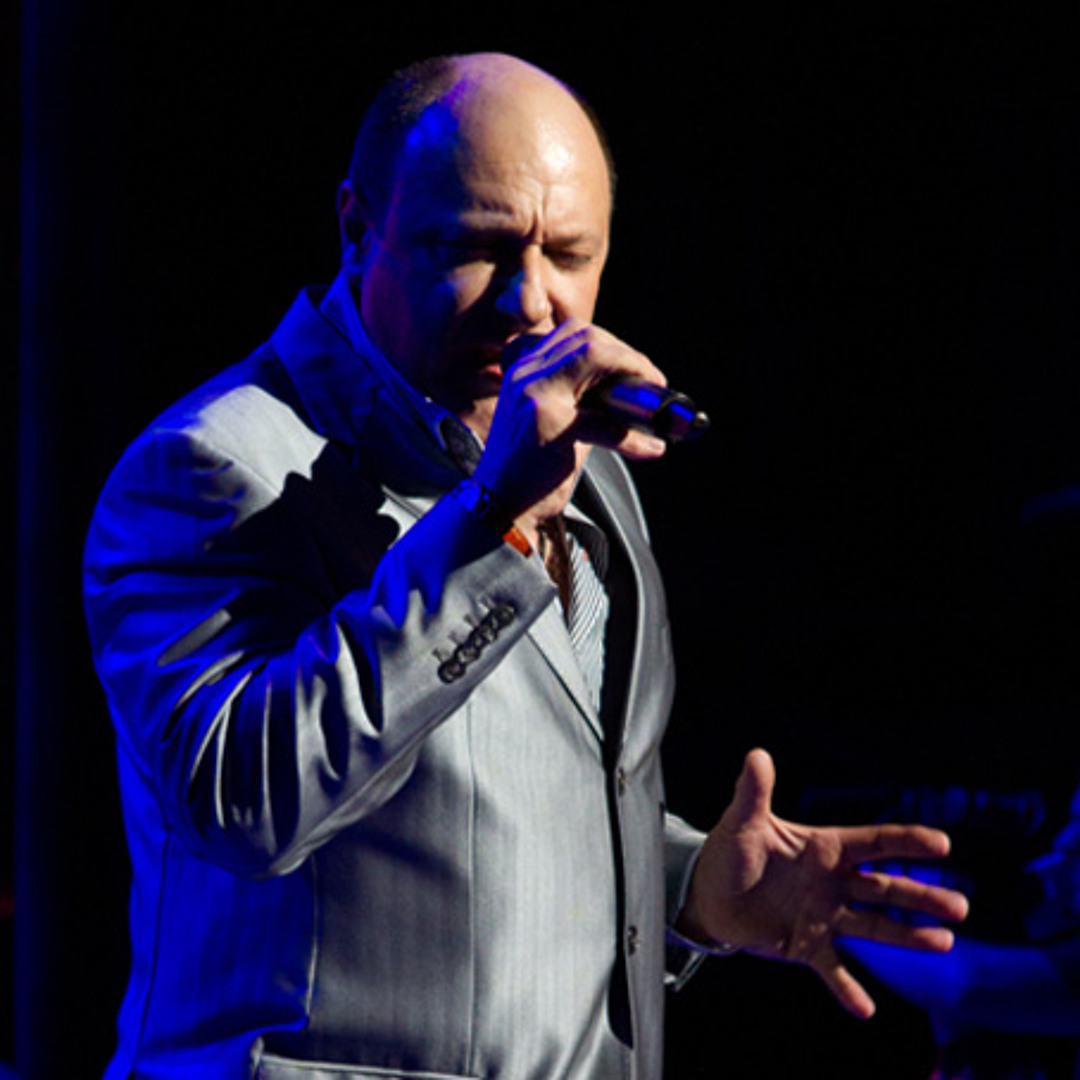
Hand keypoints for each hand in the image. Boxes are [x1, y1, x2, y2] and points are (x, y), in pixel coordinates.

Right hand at [472, 320, 667, 531]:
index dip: (615, 345)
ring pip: (594, 357)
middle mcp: (526, 375)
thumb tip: (630, 392)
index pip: (575, 332)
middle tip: (652, 383)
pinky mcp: (550, 427)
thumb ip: (582, 399)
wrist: (499, 508)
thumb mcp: (552, 421)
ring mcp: (535, 397)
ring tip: (654, 408)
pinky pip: (604, 421)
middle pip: (588, 337)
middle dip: (629, 356)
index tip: (638, 369)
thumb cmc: (530, 469)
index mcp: (525, 369)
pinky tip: (649, 448)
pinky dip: (632, 437)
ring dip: (634, 375)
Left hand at [678, 748, 969, 1018]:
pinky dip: (848, 989)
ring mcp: (824, 916)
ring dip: (907, 938)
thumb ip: (754, 792)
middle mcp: (834, 882)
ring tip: (942, 944)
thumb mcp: (741, 822)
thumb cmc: (730, 852)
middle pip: (886, 889)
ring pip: (874, 927)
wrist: (709, 894)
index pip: (873, 843)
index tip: (942, 844)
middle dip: (922, 898)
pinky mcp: (807, 946)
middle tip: (960, 908)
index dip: (906, 842)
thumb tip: (757, 755)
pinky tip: (865, 1009)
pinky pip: (833, 969)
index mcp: (824, 848)